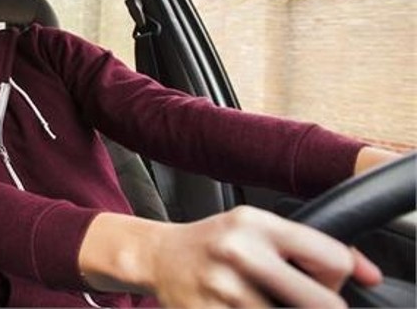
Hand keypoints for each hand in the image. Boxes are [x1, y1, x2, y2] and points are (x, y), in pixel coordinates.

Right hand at [150, 206, 381, 307]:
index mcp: (255, 225)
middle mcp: (240, 255)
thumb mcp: (256, 227)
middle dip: (319, 304)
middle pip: (324, 304)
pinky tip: (243, 305)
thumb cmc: (214, 242)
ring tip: (263, 300)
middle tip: (296, 296)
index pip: (332, 259)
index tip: (321, 278)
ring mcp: (225, 292)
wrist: (158, 256)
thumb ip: (310, 246)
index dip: (337, 275)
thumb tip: (369, 276)